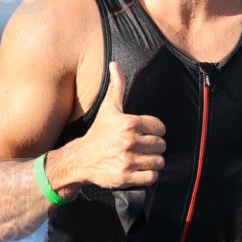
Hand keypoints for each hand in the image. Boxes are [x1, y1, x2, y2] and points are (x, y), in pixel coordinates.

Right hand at [75, 61, 166, 188]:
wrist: (80, 158)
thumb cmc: (98, 132)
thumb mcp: (108, 108)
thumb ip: (116, 86)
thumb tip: (114, 64)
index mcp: (129, 123)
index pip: (160, 128)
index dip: (154, 131)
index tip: (145, 134)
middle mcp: (129, 141)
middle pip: (161, 145)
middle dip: (154, 147)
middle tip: (142, 147)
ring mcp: (128, 160)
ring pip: (159, 161)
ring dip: (153, 161)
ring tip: (142, 158)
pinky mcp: (126, 177)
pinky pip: (152, 176)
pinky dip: (149, 175)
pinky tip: (140, 169)